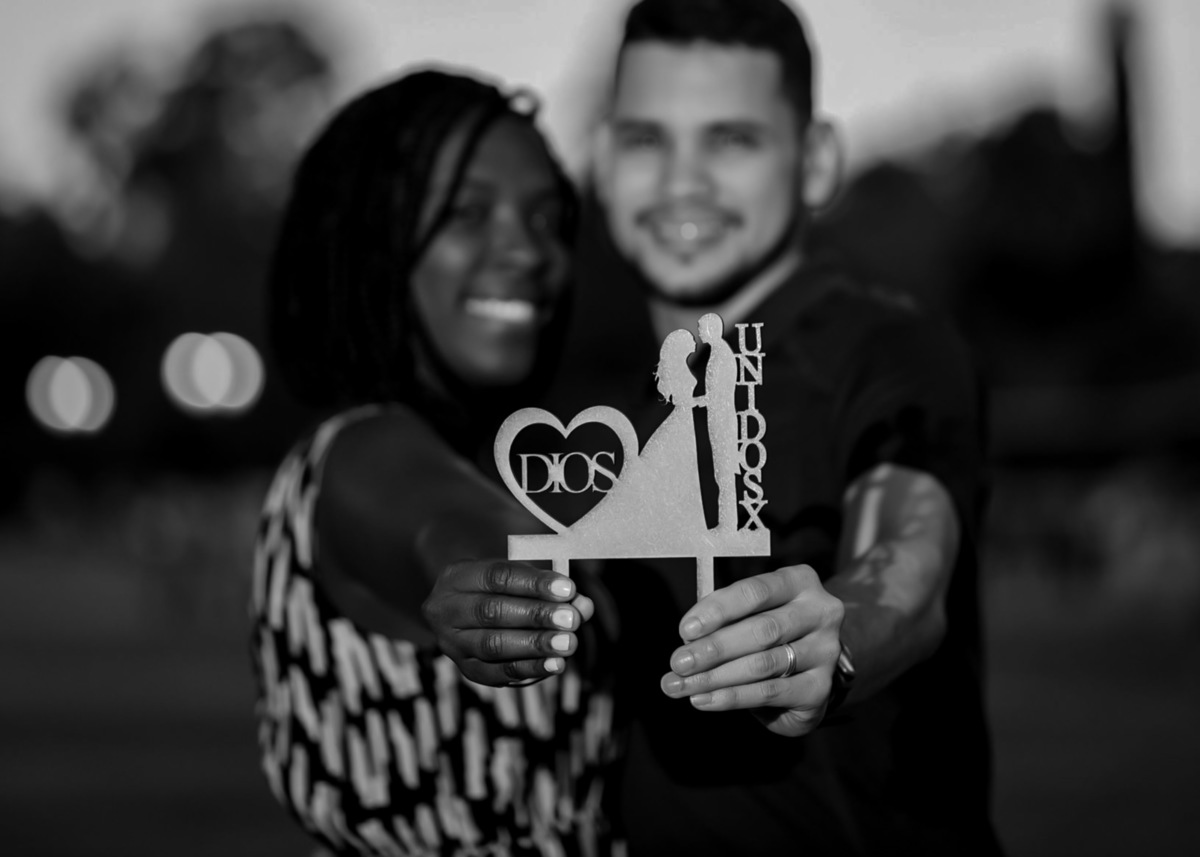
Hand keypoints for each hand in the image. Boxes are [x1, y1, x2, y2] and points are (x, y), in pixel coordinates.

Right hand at [421, 559, 593, 685]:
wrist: (464, 612)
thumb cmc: (499, 590)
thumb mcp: (519, 578)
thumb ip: (550, 590)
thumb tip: (583, 606)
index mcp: (457, 576)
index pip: (497, 576)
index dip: (534, 584)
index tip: (568, 589)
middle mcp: (445, 609)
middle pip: (492, 612)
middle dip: (536, 616)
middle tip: (571, 620)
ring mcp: (451, 643)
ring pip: (493, 645)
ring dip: (535, 645)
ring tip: (568, 643)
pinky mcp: (465, 669)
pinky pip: (496, 673)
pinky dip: (529, 669)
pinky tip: (555, 664)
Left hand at [660, 564, 842, 735]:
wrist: (811, 669)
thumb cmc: (770, 631)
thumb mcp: (750, 613)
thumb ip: (722, 618)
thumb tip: (688, 639)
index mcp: (799, 582)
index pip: (755, 592)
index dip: (718, 610)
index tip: (685, 630)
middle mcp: (820, 612)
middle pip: (760, 630)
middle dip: (713, 648)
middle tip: (679, 663)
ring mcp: (825, 651)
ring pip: (763, 664)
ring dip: (716, 677)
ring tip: (683, 685)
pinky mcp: (821, 688)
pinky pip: (770, 692)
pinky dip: (732, 697)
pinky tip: (704, 700)